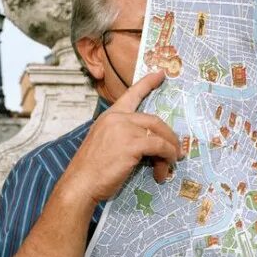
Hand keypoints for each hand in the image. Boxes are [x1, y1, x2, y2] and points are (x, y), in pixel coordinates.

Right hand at [64, 70, 180, 204]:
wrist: (80, 183)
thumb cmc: (91, 170)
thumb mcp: (105, 144)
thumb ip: (122, 137)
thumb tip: (147, 145)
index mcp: (109, 116)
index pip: (131, 95)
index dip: (147, 83)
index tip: (160, 74)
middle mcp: (117, 118)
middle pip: (153, 119)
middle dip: (168, 135)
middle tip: (177, 148)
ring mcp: (124, 129)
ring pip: (159, 133)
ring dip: (170, 149)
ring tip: (172, 162)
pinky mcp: (132, 144)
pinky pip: (159, 146)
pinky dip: (167, 156)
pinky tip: (166, 167)